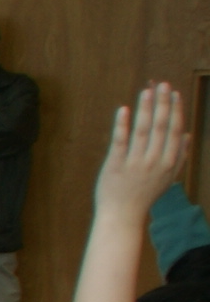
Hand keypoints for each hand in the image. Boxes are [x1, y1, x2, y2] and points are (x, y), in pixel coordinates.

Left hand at [91, 81, 190, 221]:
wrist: (122, 216)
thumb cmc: (145, 196)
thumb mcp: (168, 178)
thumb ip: (179, 156)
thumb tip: (186, 135)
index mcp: (170, 163)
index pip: (174, 131)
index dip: (175, 110)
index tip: (174, 93)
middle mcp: (155, 161)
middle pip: (161, 127)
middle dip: (163, 103)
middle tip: (162, 84)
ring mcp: (135, 163)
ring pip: (142, 130)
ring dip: (145, 109)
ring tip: (146, 91)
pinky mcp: (115, 165)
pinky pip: (120, 141)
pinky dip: (122, 125)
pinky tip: (124, 110)